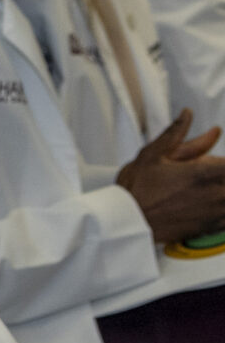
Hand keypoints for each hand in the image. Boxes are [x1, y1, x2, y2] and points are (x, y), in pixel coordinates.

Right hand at [116, 111, 224, 242]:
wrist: (126, 224)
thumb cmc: (136, 191)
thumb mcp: (151, 155)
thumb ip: (175, 133)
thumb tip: (187, 115)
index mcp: (206, 172)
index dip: (222, 162)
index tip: (214, 162)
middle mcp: (217, 193)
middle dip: (221, 173)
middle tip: (196, 172)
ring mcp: (216, 212)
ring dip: (221, 190)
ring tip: (201, 188)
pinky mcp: (211, 227)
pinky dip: (222, 208)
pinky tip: (209, 203)